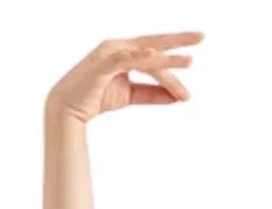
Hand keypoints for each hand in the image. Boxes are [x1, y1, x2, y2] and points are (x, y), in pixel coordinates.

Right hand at [47, 32, 203, 122]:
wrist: (70, 108)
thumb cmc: (96, 97)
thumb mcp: (130, 95)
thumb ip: (151, 94)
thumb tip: (176, 97)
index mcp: (126, 52)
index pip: (156, 55)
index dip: (174, 63)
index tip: (190, 77)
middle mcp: (120, 47)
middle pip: (154, 42)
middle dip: (178, 40)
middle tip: (201, 37)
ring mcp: (111, 52)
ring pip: (145, 53)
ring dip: (167, 59)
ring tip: (189, 61)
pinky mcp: (103, 62)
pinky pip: (125, 58)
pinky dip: (140, 56)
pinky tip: (155, 55)